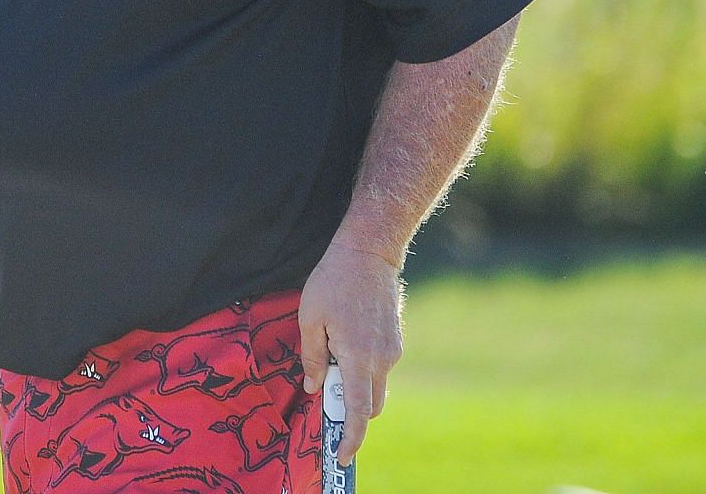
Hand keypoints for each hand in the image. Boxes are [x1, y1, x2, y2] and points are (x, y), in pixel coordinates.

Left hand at [298, 240, 404, 466]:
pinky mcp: (395, 339)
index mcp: (359, 357)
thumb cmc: (333, 281)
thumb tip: (313, 387)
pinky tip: (346, 339)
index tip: (341, 454)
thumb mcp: (309, 318)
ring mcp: (393, 349)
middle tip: (326, 394)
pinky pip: (379, 366)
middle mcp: (382, 359)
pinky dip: (363, 367)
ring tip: (332, 354)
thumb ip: (312, 357)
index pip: (359, 411)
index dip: (352, 437)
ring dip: (356, 386)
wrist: (369, 251)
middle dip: (351, 411)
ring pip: (375, 385)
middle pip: (371, 405)